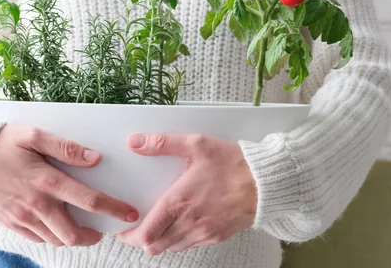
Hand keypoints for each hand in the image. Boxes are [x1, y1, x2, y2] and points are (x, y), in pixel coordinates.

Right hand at [0, 125, 139, 246]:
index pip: (89, 200)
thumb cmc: (1, 145)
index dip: (113, 209)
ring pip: (56, 240)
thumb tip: (94, 158)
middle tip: (101, 229)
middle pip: (73, 234)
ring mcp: (23, 218)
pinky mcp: (12, 223)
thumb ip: (66, 148)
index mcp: (47, 181)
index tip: (130, 213)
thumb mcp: (33, 136)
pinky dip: (51, 236)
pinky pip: (38, 239)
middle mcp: (37, 205)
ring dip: (72, 237)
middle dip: (93, 236)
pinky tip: (55, 223)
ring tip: (80, 226)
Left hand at [118, 133, 256, 254]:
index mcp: (179, 202)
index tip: (123, 229)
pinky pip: (191, 246)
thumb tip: (135, 142)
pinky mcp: (217, 236)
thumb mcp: (196, 144)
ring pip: (172, 248)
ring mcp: (204, 233)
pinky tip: (181, 224)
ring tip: (157, 225)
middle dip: (142, 240)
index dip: (130, 235)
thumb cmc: (233, 162)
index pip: (146, 233)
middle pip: (155, 246)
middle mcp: (190, 223)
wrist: (266, 182)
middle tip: (136, 227)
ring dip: (161, 240)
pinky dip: (180, 240)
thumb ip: (162, 143)